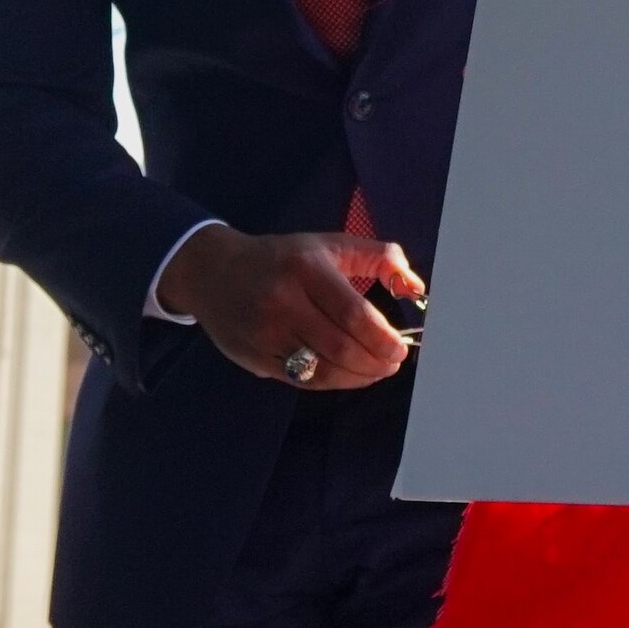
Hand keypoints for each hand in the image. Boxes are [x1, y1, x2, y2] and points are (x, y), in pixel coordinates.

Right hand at [159, 222, 424, 390]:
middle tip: (392, 363)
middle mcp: (282, 301)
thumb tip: (415, 288)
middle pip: (340, 347)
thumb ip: (380, 258)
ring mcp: (265, 333)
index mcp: (305, 268)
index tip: (400, 347)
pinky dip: (332, 382)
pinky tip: (347, 374)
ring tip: (375, 371)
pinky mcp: (255, 357)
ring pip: (322, 370)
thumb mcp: (331, 244)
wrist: (213, 272)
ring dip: (358, 377)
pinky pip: (302, 380)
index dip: (383, 338)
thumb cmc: (283, 258)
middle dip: (375, 362)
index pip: (353, 313)